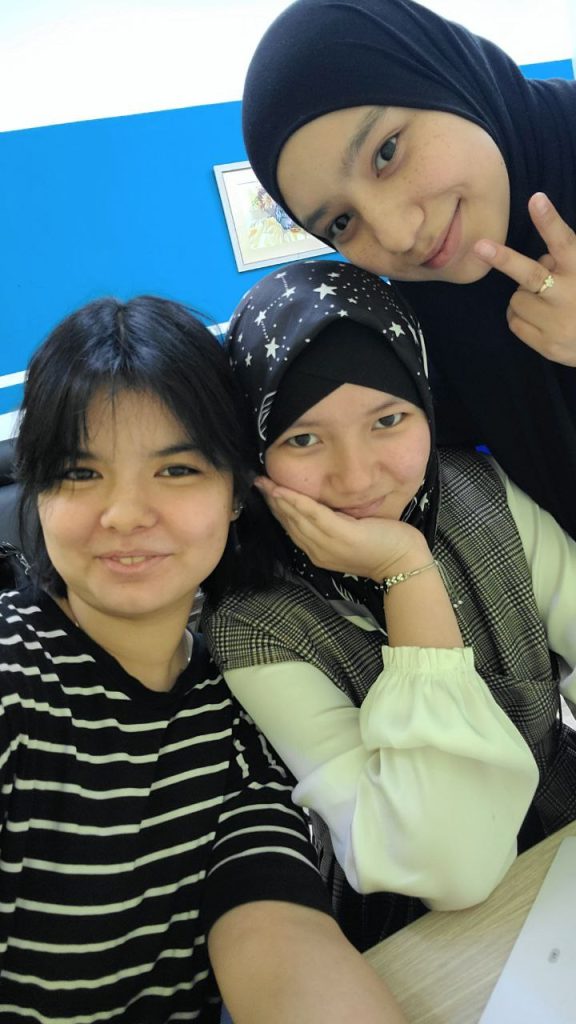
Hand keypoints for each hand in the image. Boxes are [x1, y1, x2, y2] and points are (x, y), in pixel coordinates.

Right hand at [255, 476, 430, 580]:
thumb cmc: (381, 546)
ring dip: (278, 499)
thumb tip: (320, 508)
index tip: (264, 491)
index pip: (291, 528)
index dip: (276, 508)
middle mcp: (317, 551)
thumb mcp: (349, 537)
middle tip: (256, 482)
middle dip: (271, 501)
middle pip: (288, 522)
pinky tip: (283, 490)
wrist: (402, 562)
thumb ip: (332, 526)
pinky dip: (297, 502)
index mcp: (318, 552)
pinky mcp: (341, 535)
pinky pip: (314, 515)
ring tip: (264, 482)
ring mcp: (328, 544)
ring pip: (296, 518)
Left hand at [473, 193, 575, 364]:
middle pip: (531, 274)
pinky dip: (520, 317)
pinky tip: (540, 319)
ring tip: (543, 302)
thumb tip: (543, 259)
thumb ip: (566, 262)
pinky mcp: (546, 344)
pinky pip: (515, 322)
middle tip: (481, 246)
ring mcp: (557, 323)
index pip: (564, 242)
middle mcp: (569, 295)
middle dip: (504, 259)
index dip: (549, 221)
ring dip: (523, 297)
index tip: (536, 199)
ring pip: (516, 299)